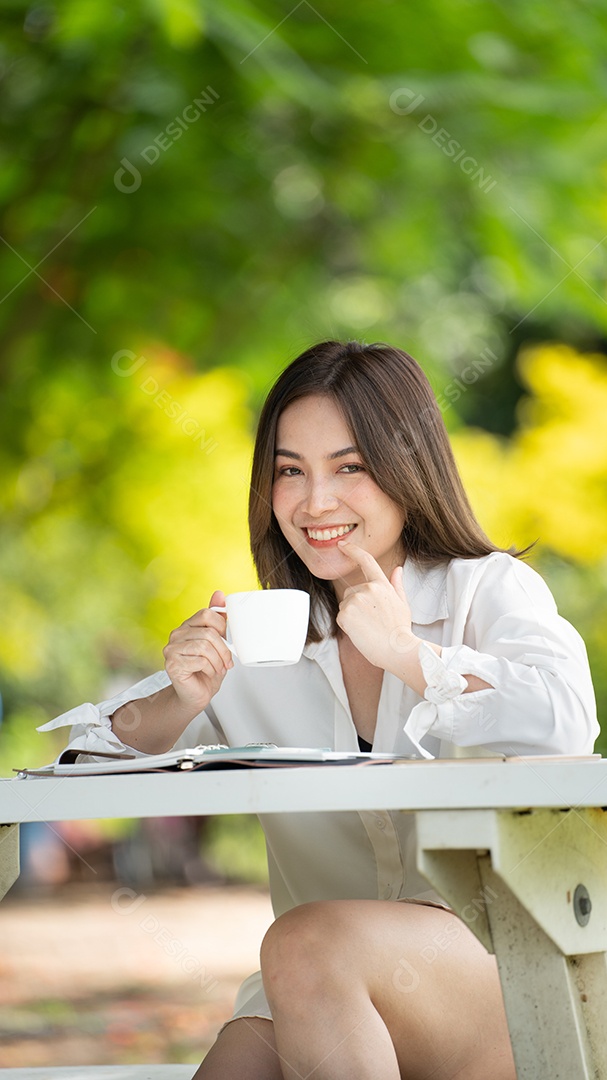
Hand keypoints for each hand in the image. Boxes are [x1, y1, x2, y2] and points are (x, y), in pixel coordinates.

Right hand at [163, 590, 233, 713]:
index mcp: (187, 626)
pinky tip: (207, 673)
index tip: (227, 642)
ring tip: (217, 668)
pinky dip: (210, 669)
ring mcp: (171, 649)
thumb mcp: (217, 642)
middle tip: (226, 662)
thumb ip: (217, 619)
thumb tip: (219, 594)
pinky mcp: (172, 664)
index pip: (207, 614)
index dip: (222, 628)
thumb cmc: (206, 670)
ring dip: (217, 661)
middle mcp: (176, 635)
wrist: (196, 695)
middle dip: (223, 650)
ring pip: (204, 646)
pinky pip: (199, 660)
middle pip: (208, 632)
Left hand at [336, 542, 418, 669]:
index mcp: (382, 584)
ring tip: (368, 627)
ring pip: (345, 605)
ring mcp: (356, 600)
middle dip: (357, 605)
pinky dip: (347, 626)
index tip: (342, 545)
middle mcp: (368, 588)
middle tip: (372, 621)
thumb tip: (398, 569)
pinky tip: (361, 632)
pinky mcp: (345, 614)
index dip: (352, 550)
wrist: (397, 649)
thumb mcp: (402, 603)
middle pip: (351, 592)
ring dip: (352, 615)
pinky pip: (340, 617)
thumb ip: (396, 584)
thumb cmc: (400, 629)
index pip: (366, 560)